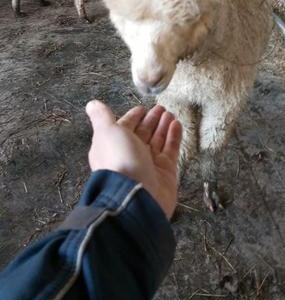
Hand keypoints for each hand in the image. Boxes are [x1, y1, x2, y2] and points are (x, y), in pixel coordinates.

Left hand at [86, 100, 181, 218]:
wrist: (136, 195)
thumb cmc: (119, 160)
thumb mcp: (107, 132)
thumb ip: (102, 117)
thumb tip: (92, 104)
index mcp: (114, 146)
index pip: (125, 127)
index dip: (133, 117)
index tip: (142, 108)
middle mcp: (130, 155)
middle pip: (143, 133)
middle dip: (151, 120)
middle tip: (161, 108)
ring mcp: (149, 164)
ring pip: (158, 140)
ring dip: (163, 126)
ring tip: (170, 113)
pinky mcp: (165, 171)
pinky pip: (171, 150)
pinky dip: (174, 136)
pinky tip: (177, 124)